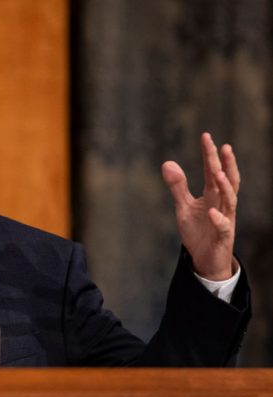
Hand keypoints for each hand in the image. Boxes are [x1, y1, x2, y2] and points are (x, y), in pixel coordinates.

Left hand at [162, 132, 238, 280]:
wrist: (205, 259)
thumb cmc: (198, 231)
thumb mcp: (184, 207)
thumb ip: (178, 186)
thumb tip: (167, 163)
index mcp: (212, 195)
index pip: (212, 170)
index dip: (210, 154)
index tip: (206, 136)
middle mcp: (222, 204)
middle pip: (226, 180)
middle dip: (225, 164)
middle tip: (223, 146)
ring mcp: (225, 219)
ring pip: (230, 200)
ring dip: (225, 186)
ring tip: (217, 172)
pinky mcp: (223, 236)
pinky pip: (223, 227)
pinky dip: (218, 219)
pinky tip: (211, 211)